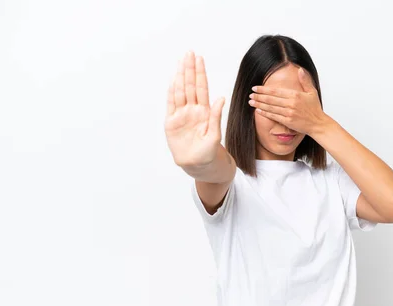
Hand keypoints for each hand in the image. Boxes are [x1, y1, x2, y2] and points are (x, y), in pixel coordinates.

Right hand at [164, 51, 224, 166]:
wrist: (198, 166)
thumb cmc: (209, 152)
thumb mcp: (215, 135)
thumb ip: (215, 116)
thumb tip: (221, 98)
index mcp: (204, 112)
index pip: (201, 88)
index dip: (200, 73)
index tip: (199, 59)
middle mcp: (192, 110)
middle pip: (190, 86)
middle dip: (190, 69)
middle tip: (189, 53)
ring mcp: (181, 115)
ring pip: (180, 91)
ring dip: (181, 76)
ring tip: (181, 61)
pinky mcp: (171, 122)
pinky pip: (171, 104)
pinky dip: (171, 91)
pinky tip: (173, 79)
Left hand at [248, 68, 331, 135]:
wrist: (318, 124)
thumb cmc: (315, 108)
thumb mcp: (312, 92)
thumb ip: (305, 80)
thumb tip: (300, 69)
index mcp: (295, 95)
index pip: (275, 91)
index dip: (263, 89)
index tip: (255, 88)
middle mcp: (291, 103)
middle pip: (270, 99)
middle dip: (258, 96)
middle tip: (250, 95)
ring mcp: (289, 113)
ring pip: (270, 108)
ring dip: (259, 104)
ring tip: (251, 102)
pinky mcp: (288, 122)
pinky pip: (274, 116)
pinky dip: (265, 113)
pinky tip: (258, 111)